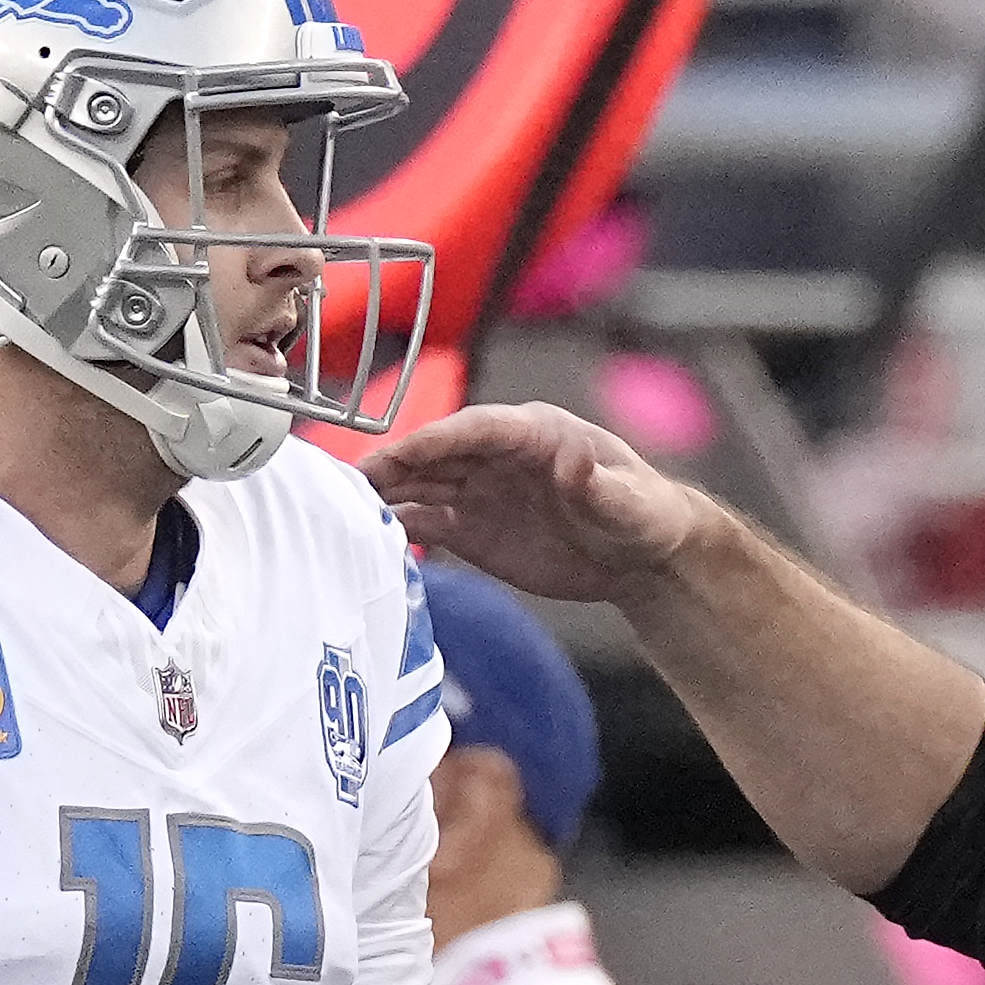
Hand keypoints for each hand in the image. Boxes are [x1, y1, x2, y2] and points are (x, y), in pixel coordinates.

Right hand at [362, 404, 720, 606]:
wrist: (640, 557)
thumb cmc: (643, 513)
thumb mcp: (632, 502)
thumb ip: (601, 485)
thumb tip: (574, 462)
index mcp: (536, 433)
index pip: (477, 428)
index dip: (439, 437)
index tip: (404, 450)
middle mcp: (498, 456)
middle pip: (438, 453)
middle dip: (395, 464)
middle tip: (349, 479)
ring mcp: (481, 491)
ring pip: (423, 484)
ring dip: (386, 493)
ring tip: (342, 506)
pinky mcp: (474, 528)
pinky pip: (428, 522)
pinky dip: (399, 527)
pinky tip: (367, 537)